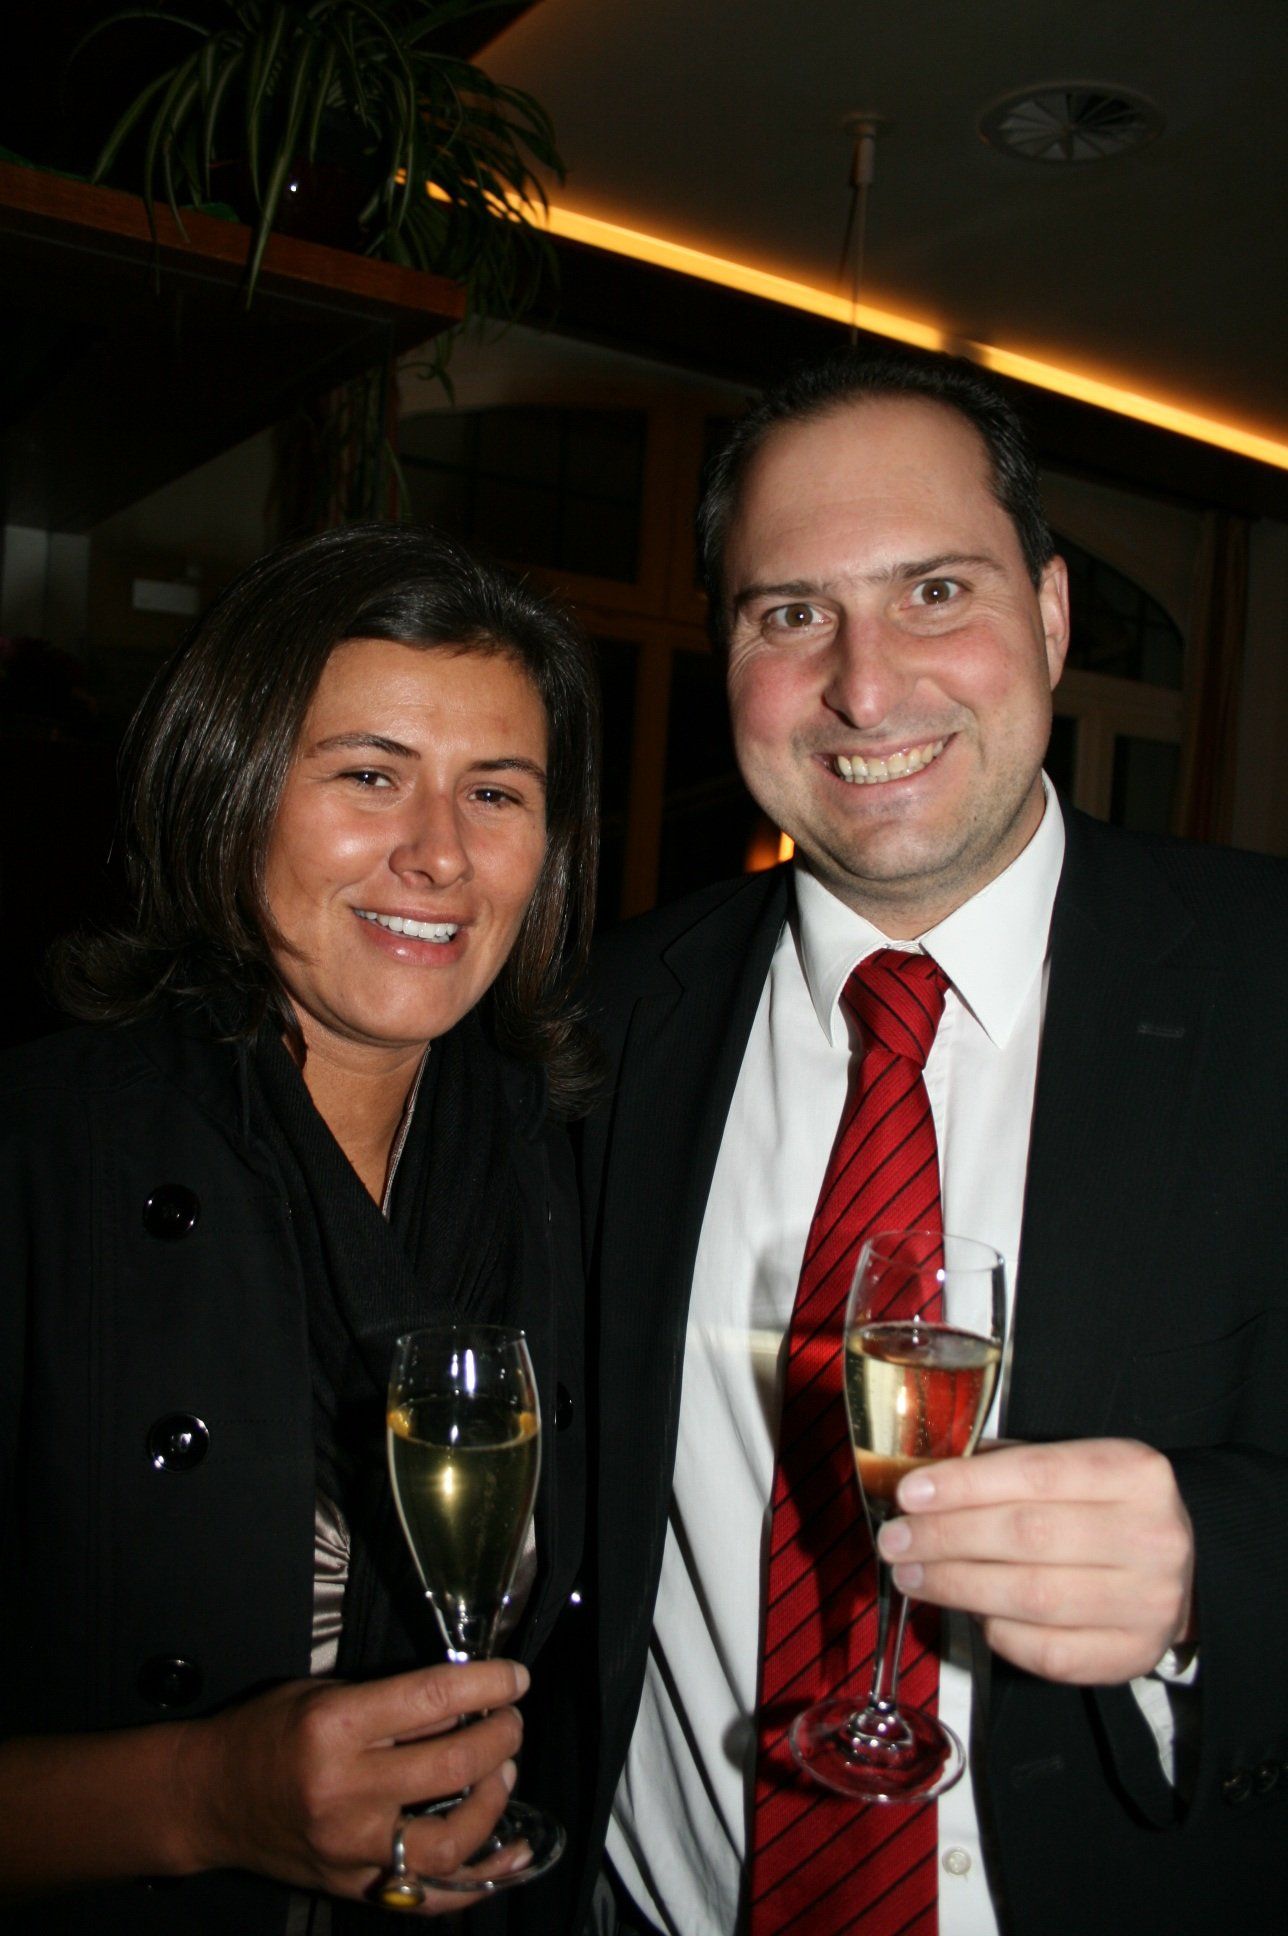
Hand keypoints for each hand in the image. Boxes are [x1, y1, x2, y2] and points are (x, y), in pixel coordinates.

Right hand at [184, 1658, 528, 1909]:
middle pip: (450, 1767)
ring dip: (493, 1803)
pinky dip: (478, 1878)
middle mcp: (345, 1791)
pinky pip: (429, 1894)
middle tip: (511, 1721)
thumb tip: (463, 1698)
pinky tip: (510, 1853)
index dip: (487, 1684)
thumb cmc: (265, 1733)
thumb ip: (391, 1700)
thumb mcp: (324, 1693)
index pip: (432, 1699)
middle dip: (499, 1738)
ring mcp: (350, 1848)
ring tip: (503, 1772)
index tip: (515, 1678)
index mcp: (335, 1727)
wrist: (207, 1797)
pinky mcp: (352, 1885)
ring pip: (448, 1840)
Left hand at [877, 1439, 1195, 1684]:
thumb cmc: (1105, 1508)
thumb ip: (1009, 1468)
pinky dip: (997, 1631)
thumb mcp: (1073, 1467)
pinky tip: (969, 1611)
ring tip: (912, 1574)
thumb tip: (927, 1482)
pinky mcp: (1132, 1655)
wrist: (1186, 1568)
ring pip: (1032, 1597)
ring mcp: (1149, 1603)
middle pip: (1028, 1537)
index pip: (1036, 1474)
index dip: (965, 1485)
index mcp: (1135, 1474)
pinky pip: (1046, 1651)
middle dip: (947, 1538)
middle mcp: (1151, 1537)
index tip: (910, 1493)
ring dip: (957, 1585)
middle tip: (896, 1540)